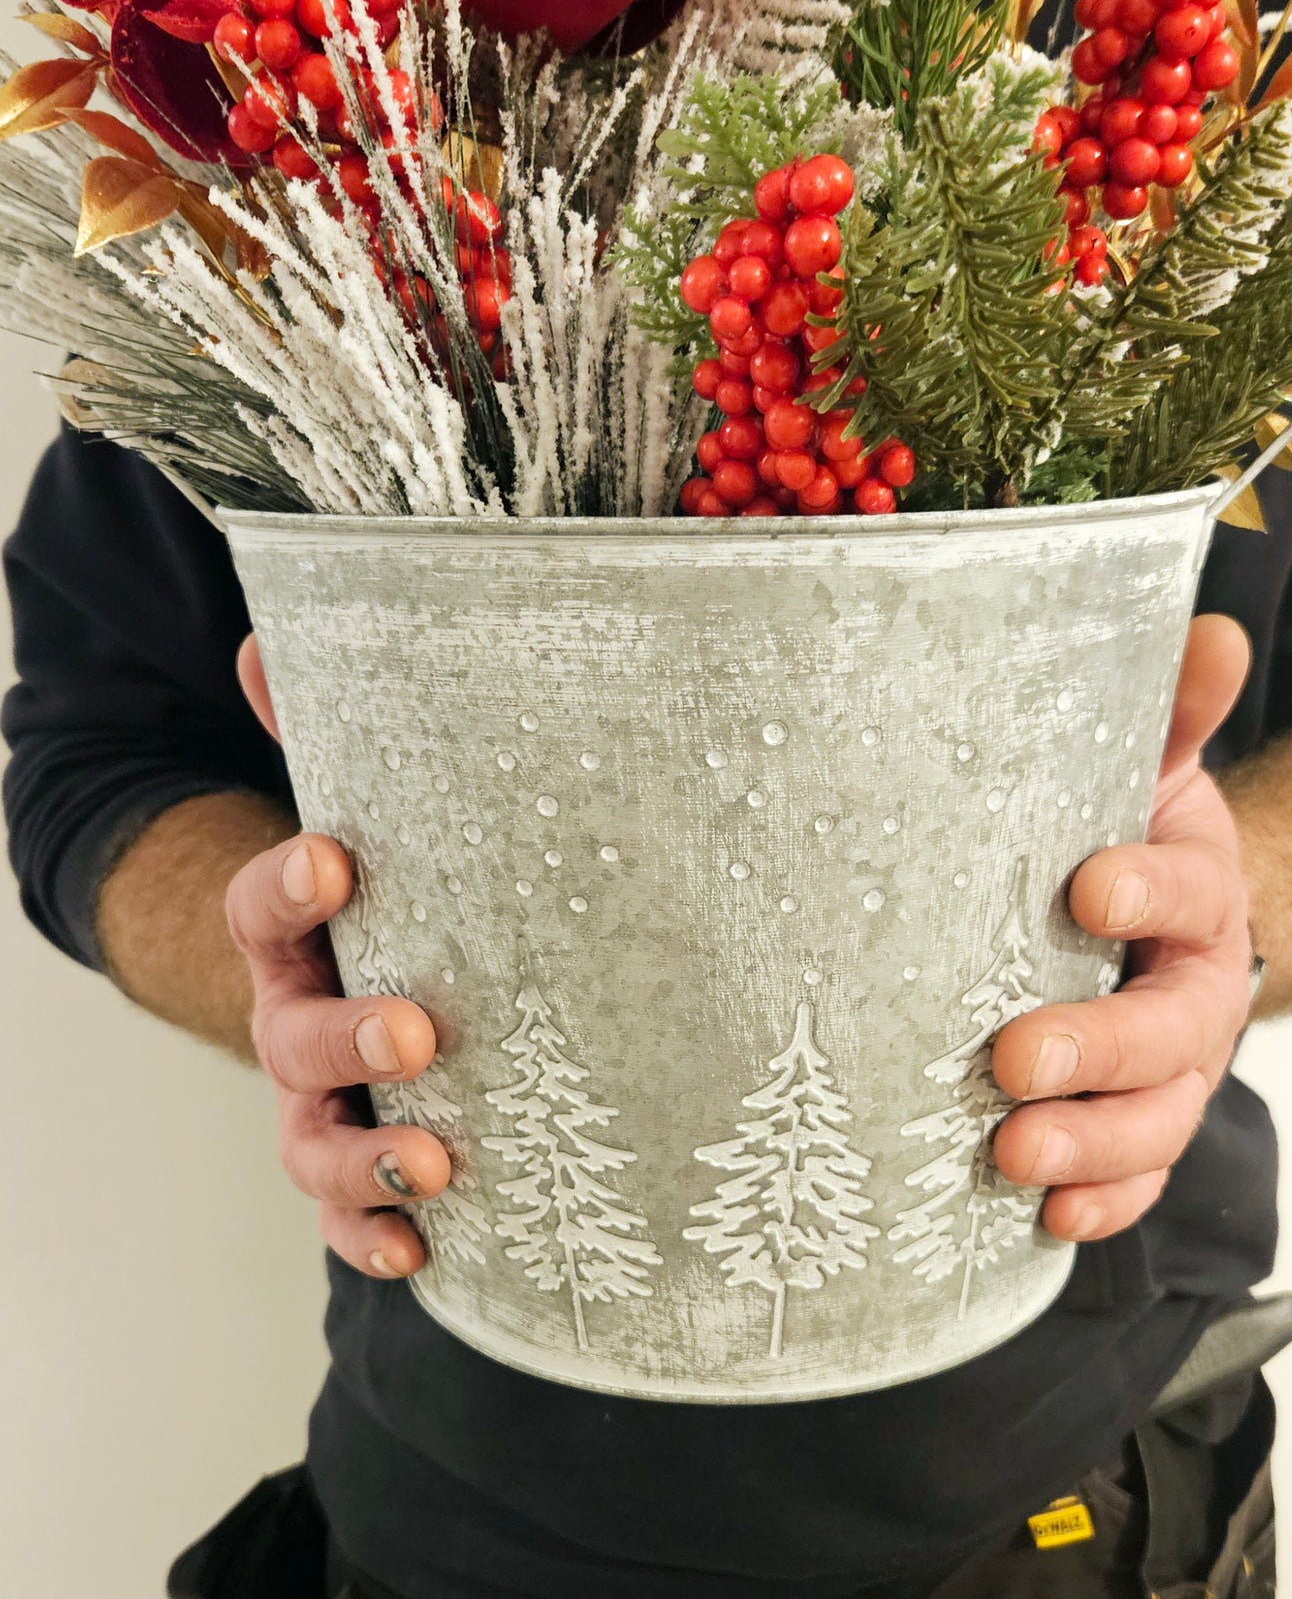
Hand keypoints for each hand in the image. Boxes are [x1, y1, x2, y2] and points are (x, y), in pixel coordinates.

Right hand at [228, 635, 448, 1279]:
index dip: (288, 884)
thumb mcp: (365, 814)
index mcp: (295, 935)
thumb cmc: (385, 899)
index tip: (337, 857)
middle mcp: (295, 1020)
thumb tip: (273, 632)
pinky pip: (349, 1215)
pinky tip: (422, 1251)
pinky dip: (376, 1236)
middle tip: (417, 1023)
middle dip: (346, 1032)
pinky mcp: (360, 1167)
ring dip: (368, 1155)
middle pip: (293, 1036)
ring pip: (314, 1142)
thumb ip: (331, 736)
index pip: (263, 905)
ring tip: (435, 1159)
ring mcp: (321, 1103)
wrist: (356, 990)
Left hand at [990, 614, 1254, 1243]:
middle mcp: (1199, 986)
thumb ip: (1170, 710)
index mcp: (1200, 889)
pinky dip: (1100, 1202)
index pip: (1192, 888)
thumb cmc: (1122, 832)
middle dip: (1098, 1049)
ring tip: (1012, 1155)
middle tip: (1014, 1057)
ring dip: (1090, 1144)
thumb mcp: (1144, 765)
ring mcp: (1176, 1068)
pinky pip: (1135, 1175)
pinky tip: (1044, 1220)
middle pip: (1174, 1029)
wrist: (1156, 915)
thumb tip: (1213, 631)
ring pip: (1158, 1119)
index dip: (1150, 889)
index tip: (1086, 886)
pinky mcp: (1139, 1122)